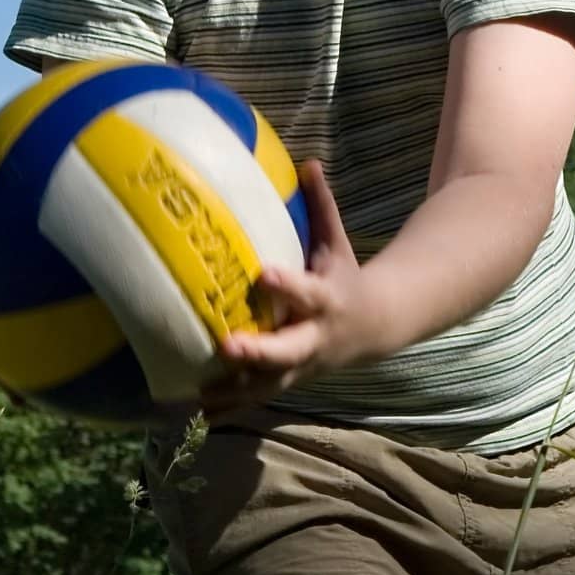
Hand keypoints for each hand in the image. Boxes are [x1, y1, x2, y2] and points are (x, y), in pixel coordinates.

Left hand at [201, 160, 369, 413]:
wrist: (375, 328)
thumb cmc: (344, 275)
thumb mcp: (337, 242)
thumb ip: (321, 204)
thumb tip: (307, 161)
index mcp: (328, 300)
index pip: (307, 291)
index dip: (287, 285)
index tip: (263, 274)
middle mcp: (315, 337)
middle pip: (289, 351)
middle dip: (260, 352)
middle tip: (228, 346)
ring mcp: (303, 365)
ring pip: (271, 383)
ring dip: (237, 390)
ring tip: (200, 394)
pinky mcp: (289, 380)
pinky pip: (259, 397)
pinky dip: (232, 406)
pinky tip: (199, 413)